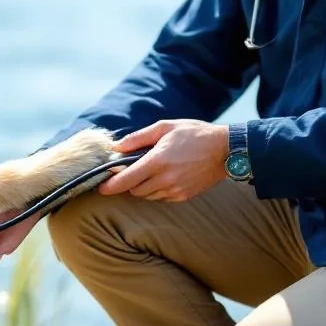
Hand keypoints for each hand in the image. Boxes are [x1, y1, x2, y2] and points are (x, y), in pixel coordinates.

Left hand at [96, 120, 228, 201]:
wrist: (225, 150)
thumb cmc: (193, 134)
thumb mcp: (164, 128)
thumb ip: (137, 138)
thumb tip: (115, 147)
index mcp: (157, 161)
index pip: (126, 180)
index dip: (110, 186)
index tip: (101, 187)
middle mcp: (165, 179)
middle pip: (134, 190)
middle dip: (128, 182)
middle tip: (130, 169)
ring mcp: (175, 190)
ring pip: (147, 196)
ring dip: (142, 187)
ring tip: (151, 170)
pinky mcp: (183, 197)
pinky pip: (161, 198)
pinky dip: (157, 190)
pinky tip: (165, 176)